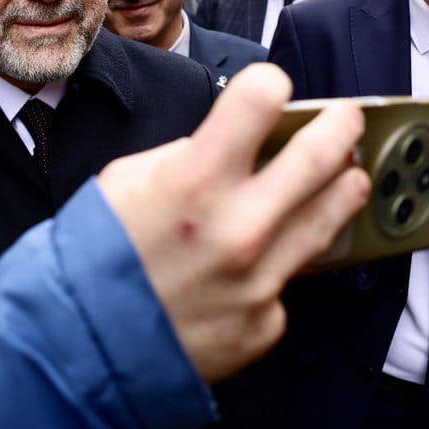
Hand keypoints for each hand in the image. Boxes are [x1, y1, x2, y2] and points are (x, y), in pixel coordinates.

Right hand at [97, 63, 369, 381]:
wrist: (80, 342)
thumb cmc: (94, 255)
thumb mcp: (124, 181)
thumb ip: (185, 158)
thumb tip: (231, 149)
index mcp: (193, 179)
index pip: (261, 100)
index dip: (268, 86)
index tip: (274, 90)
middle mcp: (237, 226)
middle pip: (322, 154)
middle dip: (341, 126)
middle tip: (346, 120)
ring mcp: (257, 279)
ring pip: (329, 218)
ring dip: (342, 188)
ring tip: (348, 177)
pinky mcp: (264, 321)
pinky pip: (284, 281)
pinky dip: (274, 267)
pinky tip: (254, 266)